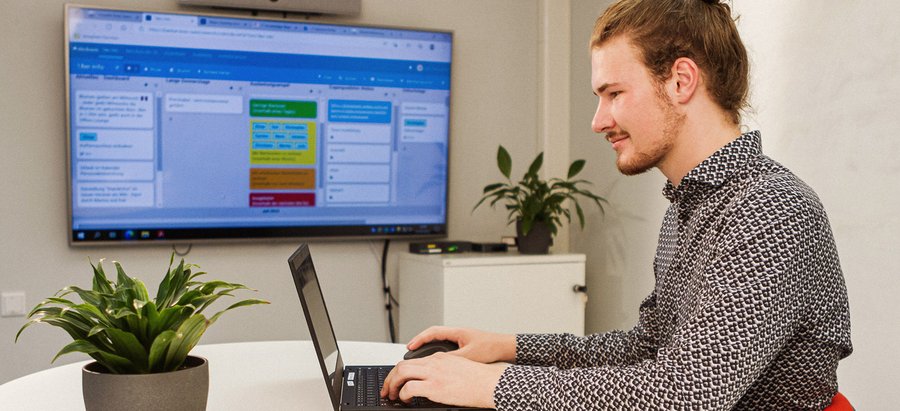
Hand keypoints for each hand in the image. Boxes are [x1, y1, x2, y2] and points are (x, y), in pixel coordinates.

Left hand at [380, 352, 508, 407]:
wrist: (490, 383)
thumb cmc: (480, 379)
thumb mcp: (459, 369)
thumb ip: (444, 372)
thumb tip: (434, 383)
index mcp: (440, 357)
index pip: (412, 361)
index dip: (400, 372)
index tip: (396, 381)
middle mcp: (434, 362)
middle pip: (402, 365)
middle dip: (390, 377)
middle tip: (387, 389)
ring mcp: (433, 373)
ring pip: (401, 373)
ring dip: (392, 385)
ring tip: (392, 395)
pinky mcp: (435, 386)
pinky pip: (409, 388)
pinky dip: (403, 394)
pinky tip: (405, 399)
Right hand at [407, 326, 516, 363]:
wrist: (506, 348)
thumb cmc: (492, 348)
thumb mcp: (469, 355)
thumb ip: (453, 358)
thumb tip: (436, 364)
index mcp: (457, 332)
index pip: (433, 332)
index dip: (419, 339)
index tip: (410, 346)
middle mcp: (458, 334)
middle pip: (433, 335)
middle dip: (420, 343)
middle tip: (410, 351)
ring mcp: (461, 340)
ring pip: (440, 342)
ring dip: (429, 348)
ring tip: (420, 357)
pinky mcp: (465, 347)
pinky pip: (447, 348)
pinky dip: (438, 354)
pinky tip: (437, 363)